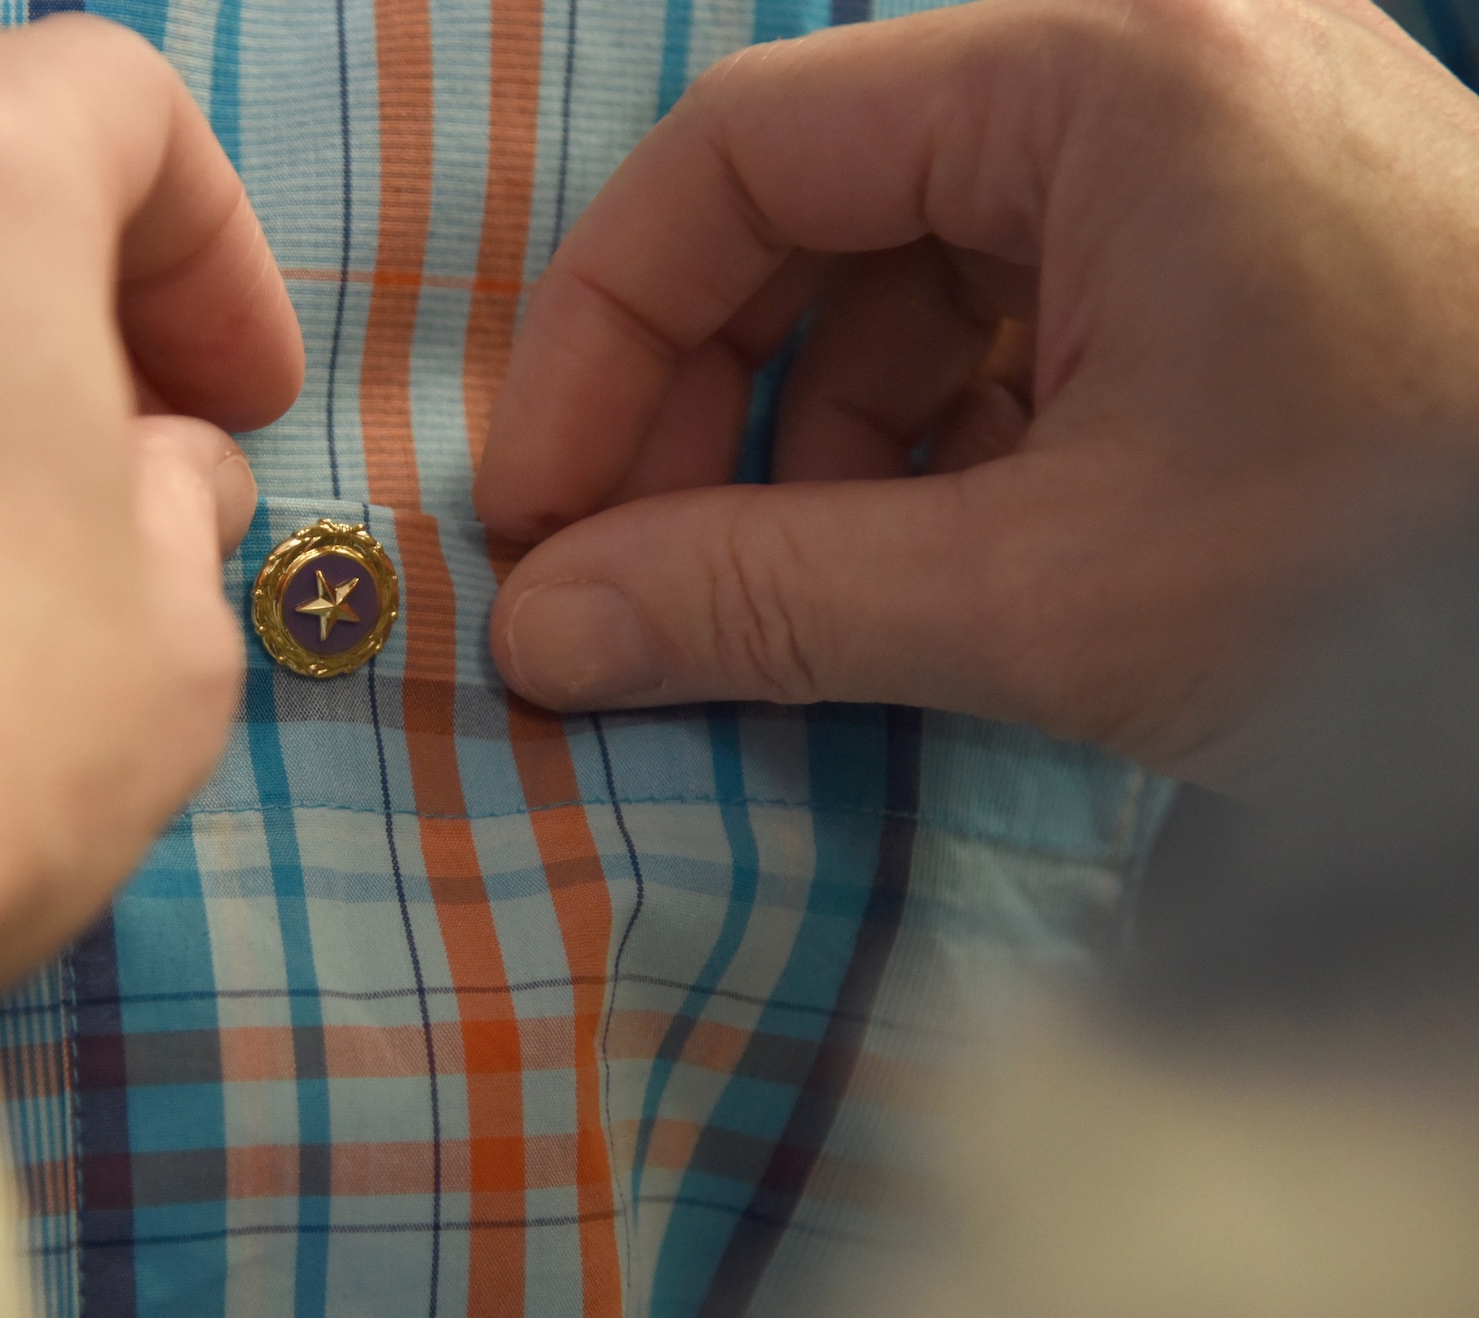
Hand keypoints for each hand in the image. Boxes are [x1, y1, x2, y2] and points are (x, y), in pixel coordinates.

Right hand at [475, 0, 1478, 785]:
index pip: (746, 150)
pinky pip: (1013, 328)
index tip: (539, 503)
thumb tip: (538, 633)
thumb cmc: (1411, 572)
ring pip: (910, 280)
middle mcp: (1146, 71)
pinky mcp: (1234, 259)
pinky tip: (920, 568)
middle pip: (819, 208)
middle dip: (702, 401)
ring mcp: (1198, 162)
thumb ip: (765, 598)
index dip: (604, 331)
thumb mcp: (1049, 593)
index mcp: (1103, 72)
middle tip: (619, 570)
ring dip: (814, 447)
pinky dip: (934, 453)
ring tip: (783, 596)